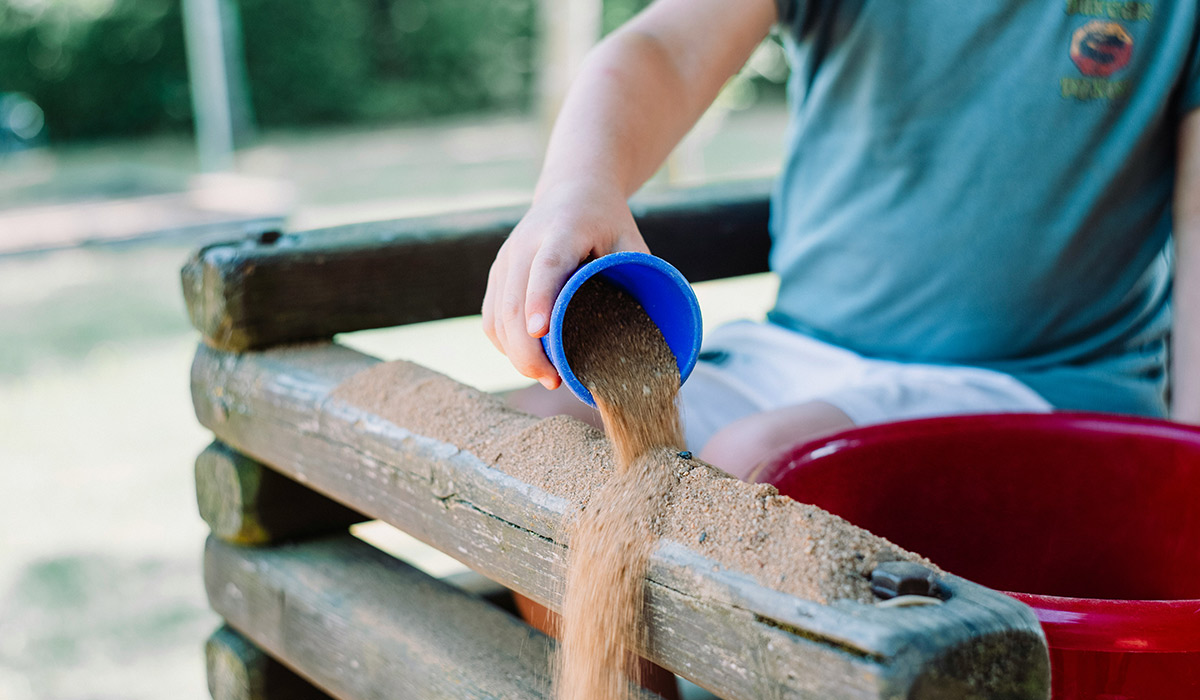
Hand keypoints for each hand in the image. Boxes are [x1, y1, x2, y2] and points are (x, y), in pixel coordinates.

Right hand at [482, 181, 648, 389]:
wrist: (571, 190)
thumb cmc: (607, 221)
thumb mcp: (630, 239)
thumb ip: (639, 276)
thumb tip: (653, 332)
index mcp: (562, 231)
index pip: (545, 267)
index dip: (540, 299)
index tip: (540, 331)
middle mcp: (525, 244)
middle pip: (513, 302)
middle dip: (526, 348)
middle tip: (552, 379)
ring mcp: (506, 260)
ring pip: (497, 315)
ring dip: (515, 353)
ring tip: (545, 376)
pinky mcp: (497, 274)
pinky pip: (491, 317)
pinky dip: (504, 344)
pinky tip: (525, 360)